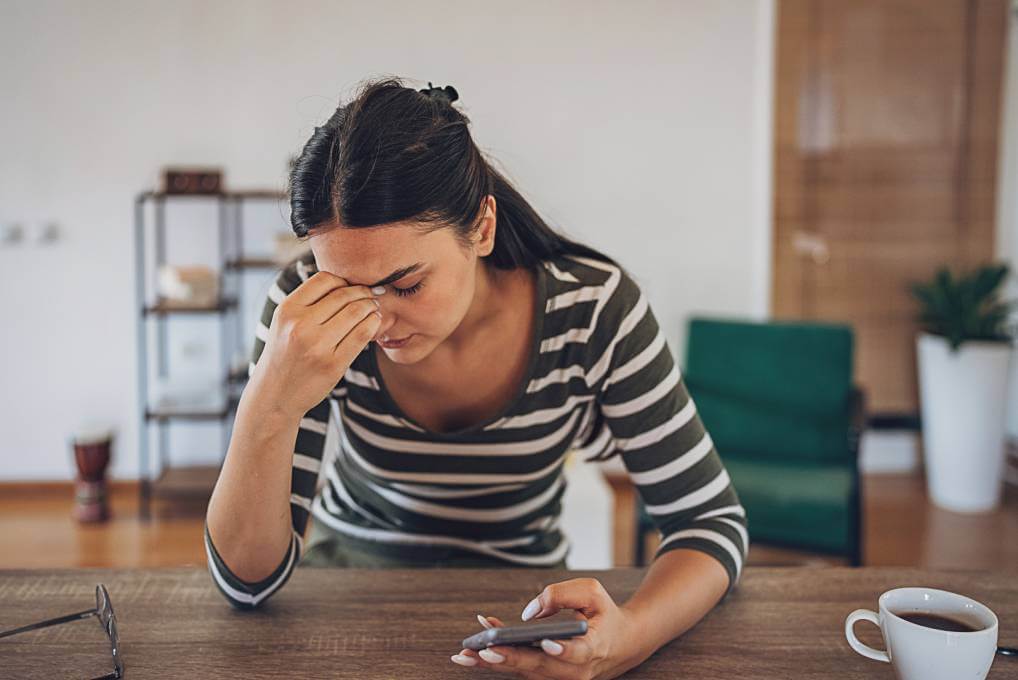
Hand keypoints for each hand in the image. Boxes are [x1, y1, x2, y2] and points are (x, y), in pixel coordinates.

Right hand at [249, 270, 383, 416]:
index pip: (325, 279)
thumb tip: (346, 281)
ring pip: (357, 311)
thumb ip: (308, 302)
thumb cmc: (284, 355)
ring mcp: (317, 345)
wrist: (274, 395)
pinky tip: (374, 322)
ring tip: (374, 308)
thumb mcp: (284, 323)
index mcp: (287, 309)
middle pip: (344, 294)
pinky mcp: (333, 364)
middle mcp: (300, 325)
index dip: (344, 280)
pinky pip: (363, 334)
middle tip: (372, 295)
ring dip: (371, 306)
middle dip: (363, 292)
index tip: (351, 287)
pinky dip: (373, 323)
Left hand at [450, 578, 645, 679]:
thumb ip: (561, 594)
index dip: (562, 651)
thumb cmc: (604, 615)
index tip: (547, 644)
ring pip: (523, 671)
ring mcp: (560, 677)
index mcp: (594, 647)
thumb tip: (528, 612)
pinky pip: (519, 666)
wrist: (620, 645)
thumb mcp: (593, 593)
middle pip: (539, 667)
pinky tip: (475, 644)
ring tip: (465, 654)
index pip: (578, 653)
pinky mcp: (547, 676)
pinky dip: (497, 656)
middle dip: (509, 659)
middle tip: (485, 651)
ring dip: (493, 662)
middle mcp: (576, 670)